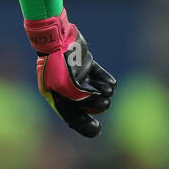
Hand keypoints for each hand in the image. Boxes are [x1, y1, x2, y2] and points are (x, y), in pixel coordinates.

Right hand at [24, 10, 115, 137]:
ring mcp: (76, 76)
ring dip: (103, 93)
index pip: (71, 117)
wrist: (56, 38)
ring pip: (94, 91)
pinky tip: (112, 84)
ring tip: (108, 91)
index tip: (97, 129)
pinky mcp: (85, 65)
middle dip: (97, 106)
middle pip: (85, 106)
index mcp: (56, 97)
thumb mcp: (63, 85)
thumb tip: (93, 103)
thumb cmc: (56, 64)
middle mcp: (66, 89)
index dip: (84, 125)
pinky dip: (105, 80)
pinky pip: (98, 76)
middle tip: (105, 103)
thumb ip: (77, 97)